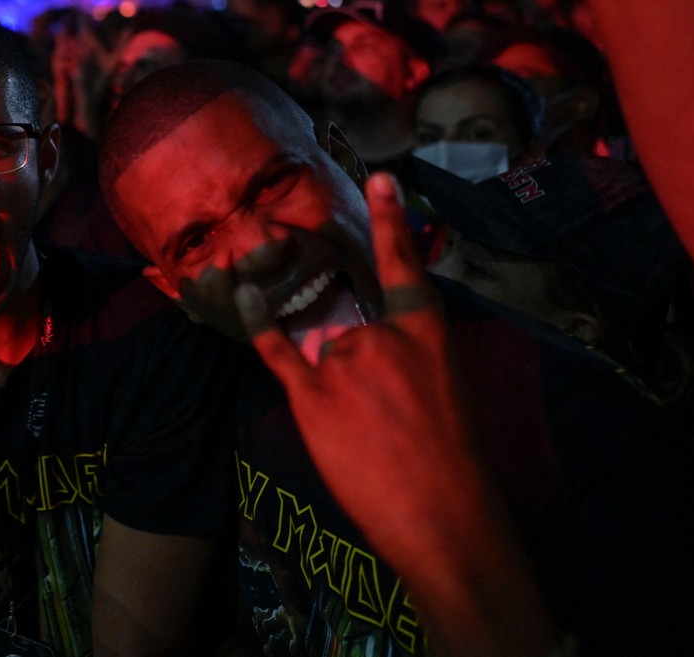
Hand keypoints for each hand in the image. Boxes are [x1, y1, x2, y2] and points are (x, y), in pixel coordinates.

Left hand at [231, 174, 474, 564]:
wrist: (442, 514)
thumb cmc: (451, 458)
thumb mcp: (446, 388)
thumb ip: (408, 356)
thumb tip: (368, 343)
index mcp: (428, 330)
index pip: (404, 264)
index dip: (390, 220)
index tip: (380, 178)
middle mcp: (381, 334)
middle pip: (348, 332)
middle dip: (360, 378)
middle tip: (390, 423)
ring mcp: (345, 361)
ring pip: (324, 359)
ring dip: (338, 395)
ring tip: (371, 439)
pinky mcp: (313, 394)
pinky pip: (277, 349)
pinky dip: (258, 321)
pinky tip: (241, 292)